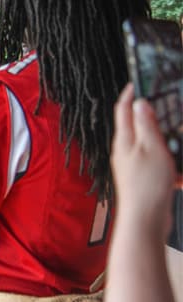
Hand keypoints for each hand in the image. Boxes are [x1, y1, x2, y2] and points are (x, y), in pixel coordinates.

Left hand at [111, 84, 175, 233]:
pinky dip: (171, 163)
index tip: (137, 81)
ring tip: (175, 137)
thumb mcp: (151, 148)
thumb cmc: (147, 185)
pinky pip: (158, 164)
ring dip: (164, 140)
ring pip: (150, 145)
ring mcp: (133, 166)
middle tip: (161, 104)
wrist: (145, 220)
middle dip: (149, 115)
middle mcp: (124, 151)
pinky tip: (178, 171)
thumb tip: (140, 102)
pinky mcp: (143, 179)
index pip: (124, 110)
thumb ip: (146, 125)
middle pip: (136, 126)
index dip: (130, 94)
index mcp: (124, 140)